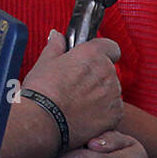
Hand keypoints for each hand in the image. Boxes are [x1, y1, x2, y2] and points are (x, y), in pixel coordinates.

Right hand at [22, 30, 122, 148]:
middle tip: (76, 87)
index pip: (110, 47)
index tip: (91, 61)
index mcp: (92, 54)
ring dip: (100, 95)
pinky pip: (114, 110)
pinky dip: (103, 113)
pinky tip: (84, 116)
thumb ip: (56, 46)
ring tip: (77, 104)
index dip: (101, 53)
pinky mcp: (114, 115)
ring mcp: (113, 94)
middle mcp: (107, 71)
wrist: (42, 121)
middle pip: (109, 71)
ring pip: (112, 91)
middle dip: (97, 77)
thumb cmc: (41, 91)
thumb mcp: (45, 62)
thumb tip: (57, 36)